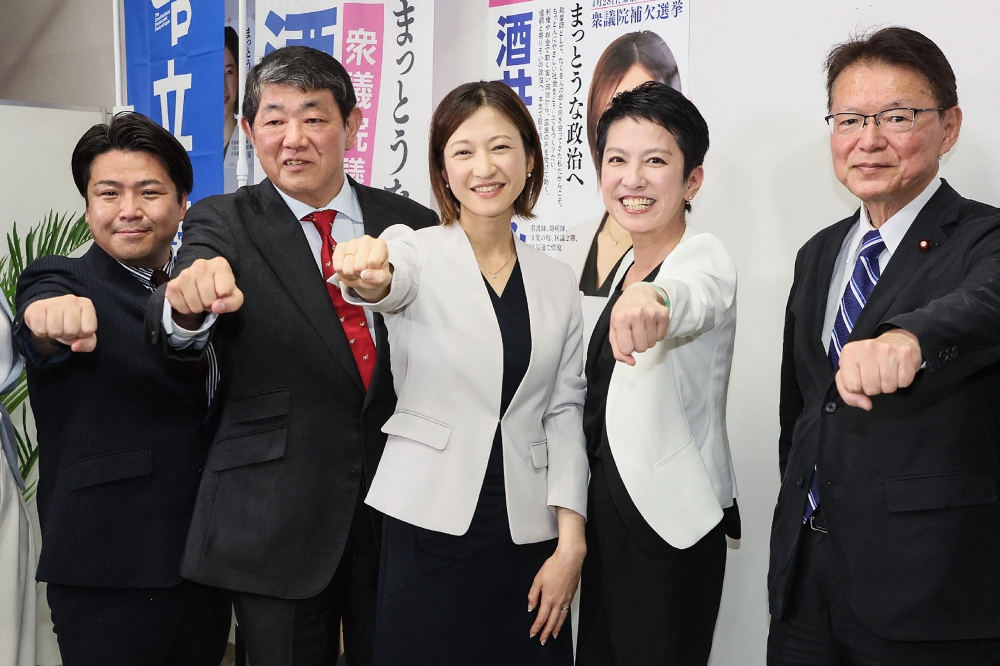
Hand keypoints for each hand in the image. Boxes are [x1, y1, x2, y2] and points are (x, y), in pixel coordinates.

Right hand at [23, 294, 97, 353]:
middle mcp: (71, 300)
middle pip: (71, 331)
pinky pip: (39, 330)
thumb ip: (88, 344)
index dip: (81, 335)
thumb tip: (75, 347)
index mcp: (86, 305)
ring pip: (55, 331)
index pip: (88, 330)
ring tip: (55, 327)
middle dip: (67, 336)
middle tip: (64, 329)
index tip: (78, 329)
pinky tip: (44, 324)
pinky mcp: (37, 307)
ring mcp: (53, 302)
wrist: (47, 313)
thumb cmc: (70, 324)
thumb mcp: (84, 335)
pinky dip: (41, 333)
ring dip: (54, 335)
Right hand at [166, 257, 242, 327]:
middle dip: (211, 304)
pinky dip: (186, 309)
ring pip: (194, 303)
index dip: (225, 298)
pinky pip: (181, 306)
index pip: (225, 290)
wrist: (203, 286)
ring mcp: (184, 273)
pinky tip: (190, 300)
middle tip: (210, 298)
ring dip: (199, 307)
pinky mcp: (172, 285)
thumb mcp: (235, 297)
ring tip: (201, 299)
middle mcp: (201, 264)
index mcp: (219, 264)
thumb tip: (216, 307)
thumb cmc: (221, 289)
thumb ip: (232, 302)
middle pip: (208, 298)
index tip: (223, 293)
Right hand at [332, 235, 391, 301]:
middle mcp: (366, 240)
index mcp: (380, 245)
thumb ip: (379, 277)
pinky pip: (337, 266)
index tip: (373, 271)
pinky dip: (342, 272)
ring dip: (351, 275)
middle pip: (359, 266)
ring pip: (347, 267)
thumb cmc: (376, 274)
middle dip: (360, 274)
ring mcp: (351, 242)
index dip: (371, 272)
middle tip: (363, 273)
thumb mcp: (384, 279)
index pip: (372, 262)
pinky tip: (348, 268)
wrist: (366, 274)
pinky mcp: (340, 247)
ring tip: (356, 272)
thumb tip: (364, 275)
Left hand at [527, 510, 585, 644]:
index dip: (536, 627)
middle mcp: (558, 602)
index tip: (533, 634)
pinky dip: (563, 619)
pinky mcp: (572, 595)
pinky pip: (567, 612)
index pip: (541, 618)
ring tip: (553, 636)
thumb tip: (531, 607)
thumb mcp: (538, 579)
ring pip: (561, 619)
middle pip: (552, 622)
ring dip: (556, 628)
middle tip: (543, 641)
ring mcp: (566, 600)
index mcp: (548, 599)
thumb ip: (533, 595)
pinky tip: (562, 620)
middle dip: (546, 632)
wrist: (570, 559)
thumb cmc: (554, 566)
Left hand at [609, 283, 669, 364]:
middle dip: (637, 345)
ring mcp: (651, 313)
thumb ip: (618, 350)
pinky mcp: (663, 313)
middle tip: (634, 333)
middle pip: (641, 348)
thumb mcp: (614, 329)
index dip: (626, 347)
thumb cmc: (623, 312)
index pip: (626, 349)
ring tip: (642, 328)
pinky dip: (656, 335)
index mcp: (620, 318)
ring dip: (647, 340)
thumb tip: (631, 363)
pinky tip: (650, 325)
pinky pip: (661, 337)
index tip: (625, 338)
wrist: (638, 292)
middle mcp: (636, 314)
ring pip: (652, 344)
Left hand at [835, 328, 922, 409]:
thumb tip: (866, 405)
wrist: (895, 341)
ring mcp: (888, 350)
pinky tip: (897, 371)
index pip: (851, 387)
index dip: (858, 388)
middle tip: (876, 376)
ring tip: (886, 373)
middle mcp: (867, 348)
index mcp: (849, 353)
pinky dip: (901, 382)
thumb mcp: (850, 374)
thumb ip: (849, 394)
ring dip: (888, 386)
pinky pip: (903, 383)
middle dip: (874, 388)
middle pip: (871, 389)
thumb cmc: (868, 361)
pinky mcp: (906, 354)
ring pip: (888, 388)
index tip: (861, 378)